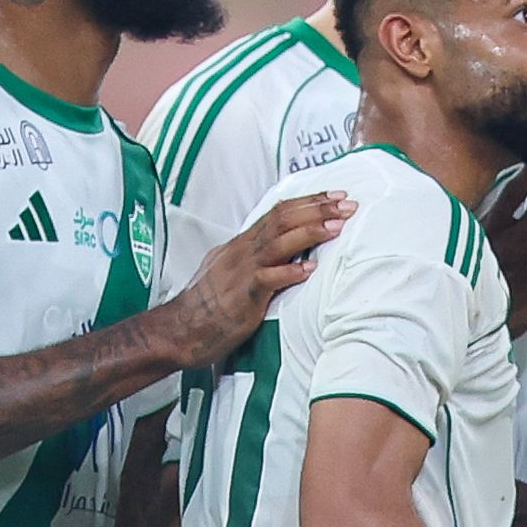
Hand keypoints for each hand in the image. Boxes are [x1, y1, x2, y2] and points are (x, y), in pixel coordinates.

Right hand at [161, 193, 350, 365]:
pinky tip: (310, 269)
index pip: (278, 213)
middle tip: (347, 203)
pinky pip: (268, 279)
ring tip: (337, 226)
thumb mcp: (231, 272)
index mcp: (241, 244)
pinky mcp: (242, 295)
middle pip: (282, 220)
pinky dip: (290, 272)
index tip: (335, 196)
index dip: (308, 202)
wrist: (179, 330)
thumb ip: (256, 260)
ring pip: (278, 242)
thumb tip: (286, 253)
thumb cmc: (207, 307)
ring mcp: (241, 271)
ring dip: (310, 232)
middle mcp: (242, 251)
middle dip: (317, 209)